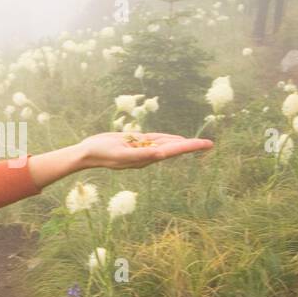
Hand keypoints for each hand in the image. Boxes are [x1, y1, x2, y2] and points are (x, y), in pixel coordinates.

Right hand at [78, 131, 213, 170]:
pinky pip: (154, 139)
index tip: (205, 145)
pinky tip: (175, 138)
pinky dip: (167, 138)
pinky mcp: (135, 142)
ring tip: (197, 143)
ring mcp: (142, 148)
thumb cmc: (102, 154)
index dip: (189, 147)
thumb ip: (141, 154)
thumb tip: (161, 154)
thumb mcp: (122, 154)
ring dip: (181, 142)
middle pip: (174, 148)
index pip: (173, 151)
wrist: (88, 153)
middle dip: (191, 145)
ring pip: (166, 143)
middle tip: (209, 144)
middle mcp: (147, 155)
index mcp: (147, 158)